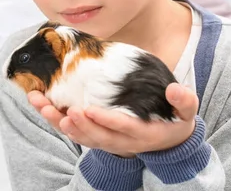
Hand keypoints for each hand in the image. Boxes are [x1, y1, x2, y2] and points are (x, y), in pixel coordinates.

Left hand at [28, 82, 197, 157]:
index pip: (122, 127)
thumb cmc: (176, 120)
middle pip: (97, 136)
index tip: (89, 110)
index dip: (106, 120)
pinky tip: (44, 108)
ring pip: (83, 136)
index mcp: (143, 133)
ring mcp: (109, 141)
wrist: (169, 141)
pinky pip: (77, 133)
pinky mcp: (99, 137)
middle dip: (80, 125)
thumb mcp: (186, 111)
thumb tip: (174, 89)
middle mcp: (123, 141)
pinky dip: (59, 123)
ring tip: (44, 108)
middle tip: (66, 113)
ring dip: (61, 124)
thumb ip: (183, 100)